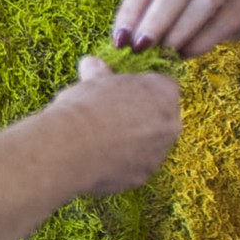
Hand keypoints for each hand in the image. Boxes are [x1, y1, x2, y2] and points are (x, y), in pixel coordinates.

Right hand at [45, 56, 180, 194]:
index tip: (123, 93)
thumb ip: (100, 73)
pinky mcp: (143, 176)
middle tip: (113, 115)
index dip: (142, 89)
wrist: (70, 147)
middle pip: (162, 117)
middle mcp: (169, 124)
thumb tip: (91, 63)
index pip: (164, 86)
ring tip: (104, 138)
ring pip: (151, 144)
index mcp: (163, 93)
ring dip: (134, 141)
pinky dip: (123, 162)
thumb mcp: (92, 81)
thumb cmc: (85, 107)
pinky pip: (137, 165)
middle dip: (142, 116)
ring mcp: (158, 153)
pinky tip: (101, 156)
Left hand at [112, 0, 239, 58]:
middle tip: (141, 48)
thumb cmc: (184, 0)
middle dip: (156, 20)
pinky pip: (223, 21)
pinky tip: (186, 54)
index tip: (120, 41)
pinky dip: (201, 41)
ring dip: (179, 31)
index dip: (132, 11)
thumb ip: (140, 14)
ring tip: (164, 53)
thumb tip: (121, 41)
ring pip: (203, 1)